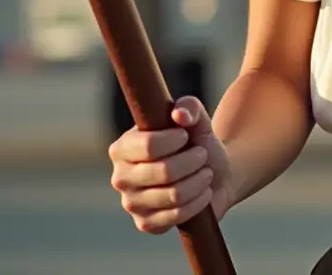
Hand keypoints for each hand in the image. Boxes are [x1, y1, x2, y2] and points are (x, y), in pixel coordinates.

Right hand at [108, 96, 234, 234]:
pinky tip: (203, 191)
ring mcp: (131, 203)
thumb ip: (188, 106)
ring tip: (205, 171)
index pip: (148, 146)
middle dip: (193, 160)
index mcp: (123, 147)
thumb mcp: (196, 116)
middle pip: (163, 171)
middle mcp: (120, 177)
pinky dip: (198, 201)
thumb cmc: (196, 140)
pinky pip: (176, 216)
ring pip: (173, 195)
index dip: (175, 139)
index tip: (186, 135)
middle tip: (202, 154)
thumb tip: (179, 116)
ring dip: (199, 180)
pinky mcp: (146, 224)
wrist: (211, 172)